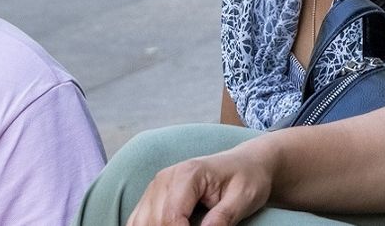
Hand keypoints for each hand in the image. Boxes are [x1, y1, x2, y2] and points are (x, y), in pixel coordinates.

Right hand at [127, 146, 273, 225]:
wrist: (246, 164)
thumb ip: (223, 217)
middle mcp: (165, 177)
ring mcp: (156, 186)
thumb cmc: (246, 178)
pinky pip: (138, 219)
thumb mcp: (243, 197)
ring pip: (140, 221)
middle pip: (154, 221)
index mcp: (188, 174)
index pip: (171, 216)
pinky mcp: (153, 195)